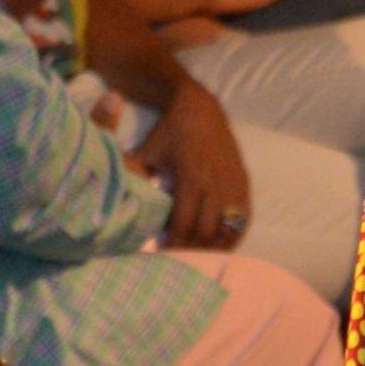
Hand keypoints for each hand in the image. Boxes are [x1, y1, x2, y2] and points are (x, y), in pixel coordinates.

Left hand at [147, 78, 253, 251]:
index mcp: (190, 178)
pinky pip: (243, 219)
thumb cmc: (168, 131)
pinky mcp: (243, 183)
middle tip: (178, 258)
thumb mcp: (147, 152)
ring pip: (227, 229)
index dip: (174, 242)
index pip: (184, 223)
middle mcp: (215, 184)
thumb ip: (135, 176)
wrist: (199, 107)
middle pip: (206, 232)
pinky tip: (221, 245)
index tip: (163, 252)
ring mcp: (232, 184)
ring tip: (198, 254)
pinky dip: (233, 235)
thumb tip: (121, 204)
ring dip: (213, 246)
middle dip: (192, 249)